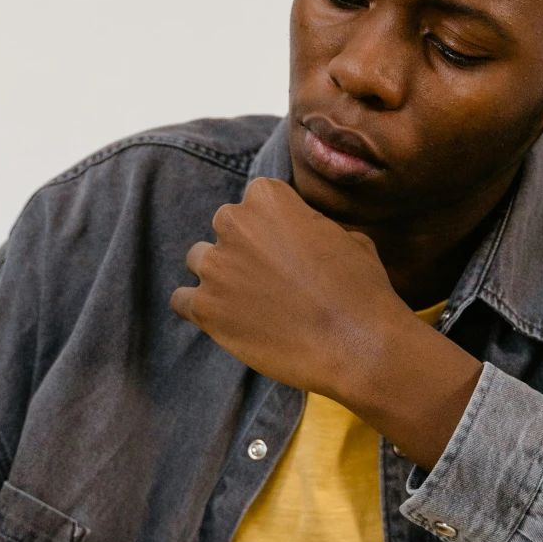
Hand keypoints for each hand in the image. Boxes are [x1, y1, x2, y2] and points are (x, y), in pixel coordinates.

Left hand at [170, 177, 480, 466]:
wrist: (356, 344)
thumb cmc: (360, 288)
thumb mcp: (348, 236)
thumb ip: (311, 225)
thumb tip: (301, 234)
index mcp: (268, 197)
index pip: (257, 199)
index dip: (275, 223)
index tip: (290, 246)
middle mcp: (234, 224)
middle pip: (226, 226)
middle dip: (245, 246)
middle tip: (273, 276)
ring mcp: (215, 267)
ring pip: (200, 260)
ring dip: (220, 275)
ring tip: (251, 300)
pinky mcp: (205, 309)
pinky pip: (181, 299)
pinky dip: (199, 308)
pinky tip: (226, 318)